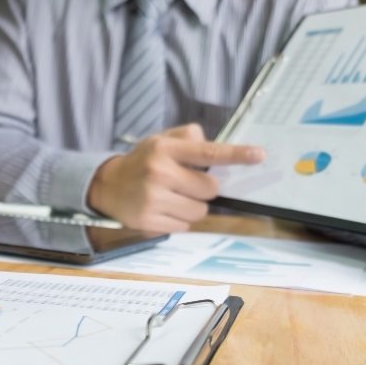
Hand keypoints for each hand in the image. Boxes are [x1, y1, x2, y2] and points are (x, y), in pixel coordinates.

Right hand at [87, 124, 264, 231]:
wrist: (106, 186)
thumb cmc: (142, 162)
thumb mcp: (160, 140)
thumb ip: (188, 138)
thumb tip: (214, 145)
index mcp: (165, 149)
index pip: (208, 152)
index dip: (236, 154)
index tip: (259, 155)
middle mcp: (159, 173)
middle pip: (210, 189)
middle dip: (205, 189)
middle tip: (187, 184)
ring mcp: (153, 199)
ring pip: (199, 211)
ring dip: (193, 207)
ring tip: (173, 198)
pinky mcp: (149, 221)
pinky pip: (184, 227)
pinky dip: (178, 220)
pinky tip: (163, 210)